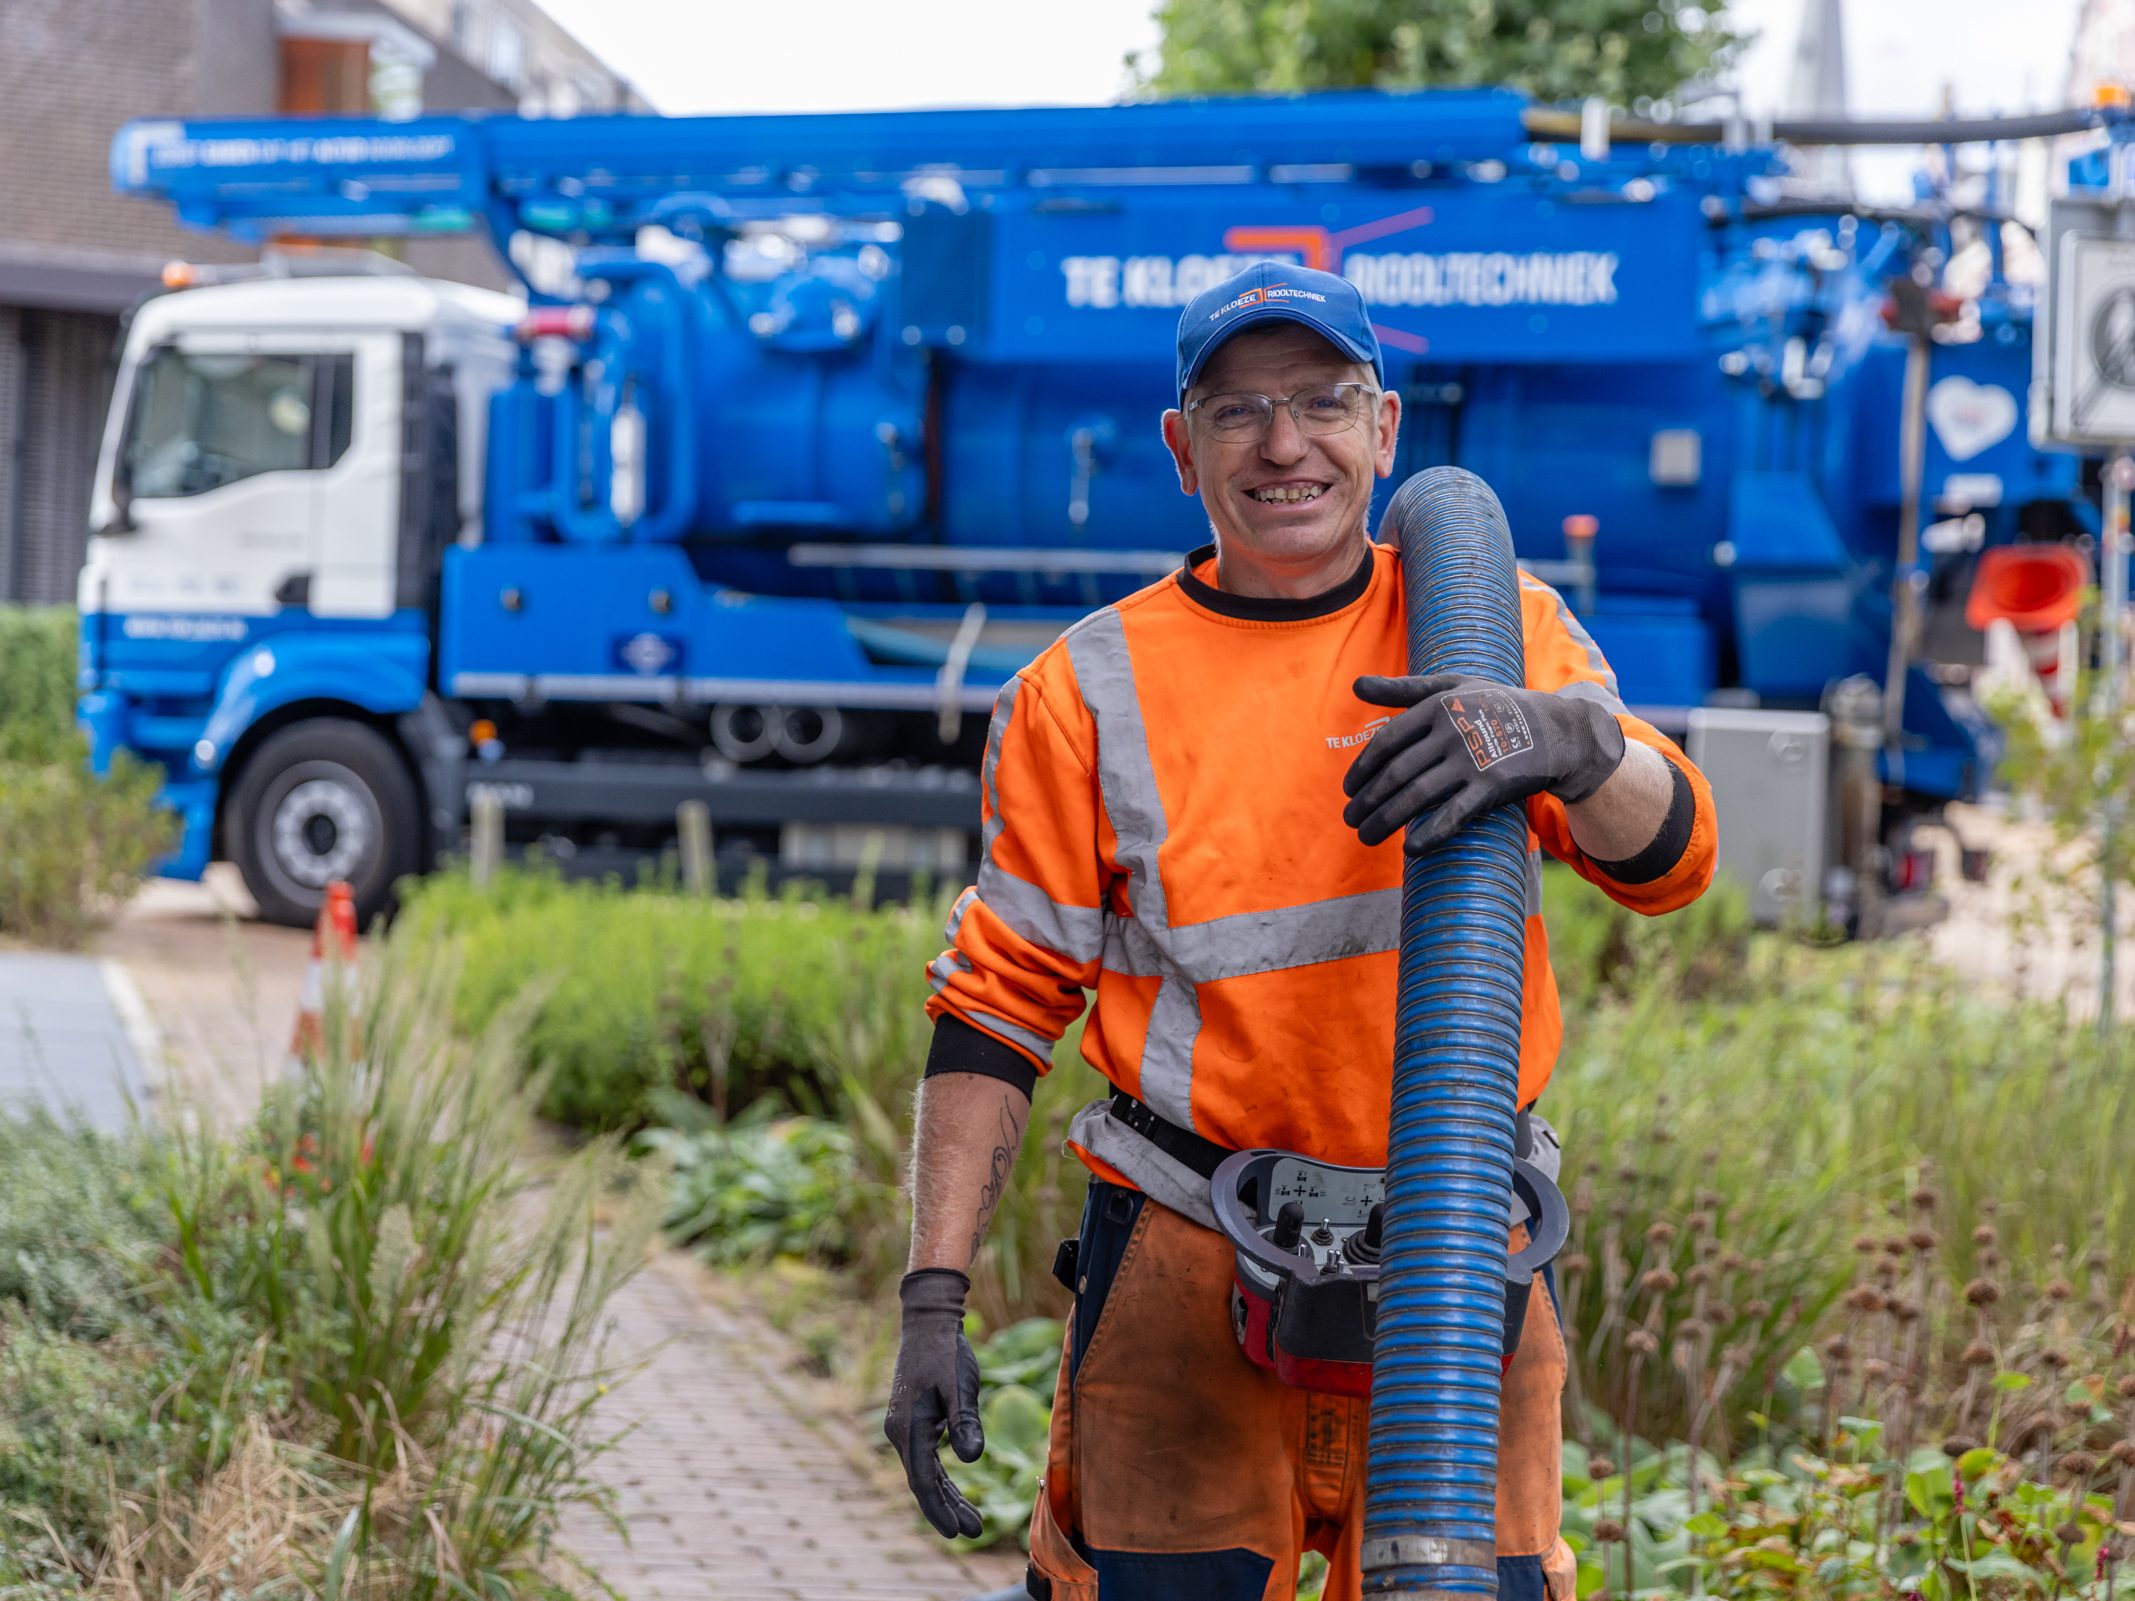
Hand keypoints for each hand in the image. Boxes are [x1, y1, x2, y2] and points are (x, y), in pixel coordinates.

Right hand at [882, 1268, 985, 1538]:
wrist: (928, 1322)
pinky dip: (941, 1477)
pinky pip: (926, 1458)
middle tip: (974, 1531)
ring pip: (925, 1472)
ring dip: (947, 1495)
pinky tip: (956, 1489)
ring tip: (973, 1520)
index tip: (957, 1533)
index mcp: (908, 1427)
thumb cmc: (946, 1351)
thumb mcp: (960, 1386)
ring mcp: (904, 1427)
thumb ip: (964, 1421)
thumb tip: (970, 1460)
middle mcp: (899, 1432)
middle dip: (947, 1509)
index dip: (940, 1509)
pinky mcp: (913, 1421)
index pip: (923, 1481)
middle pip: (923, 1482)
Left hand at [1342, 674, 1625, 853]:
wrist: (1557, 730)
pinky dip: (1429, 834)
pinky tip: (1409, 848)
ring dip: (1385, 820)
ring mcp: (1472, 762)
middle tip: (1349, 819)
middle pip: (1396, 773)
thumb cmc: (1497, 705)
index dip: (1362, 768)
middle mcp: (1452, 733)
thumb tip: (1355, 685)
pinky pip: (1453, 815)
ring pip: (1416, 796)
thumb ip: (1403, 689)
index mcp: (1438, 707)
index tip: (1348, 789)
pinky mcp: (1492, 787)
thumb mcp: (1453, 686)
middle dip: (1367, 801)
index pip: (1387, 742)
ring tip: (1365, 836)